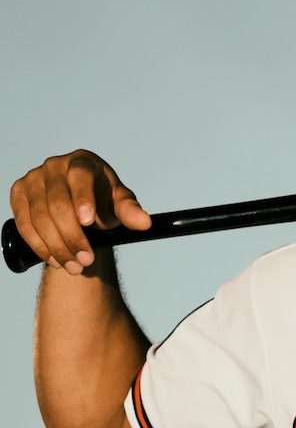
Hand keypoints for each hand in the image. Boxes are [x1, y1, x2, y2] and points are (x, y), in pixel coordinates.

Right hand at [9, 150, 150, 274]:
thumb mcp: (119, 203)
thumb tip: (144, 222)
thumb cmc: (102, 200)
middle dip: (72, 236)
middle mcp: (54, 166)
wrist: (80, 207)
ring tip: (74, 266)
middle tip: (86, 260)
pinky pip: (24, 224)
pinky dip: (39, 245)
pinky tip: (55, 259)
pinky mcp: (18, 194)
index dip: (82, 198)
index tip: (89, 223)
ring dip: (56, 246)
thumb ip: (130, 211)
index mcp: (82, 161)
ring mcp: (33, 179)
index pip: (80, 176)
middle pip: (57, 203)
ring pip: (39, 217)